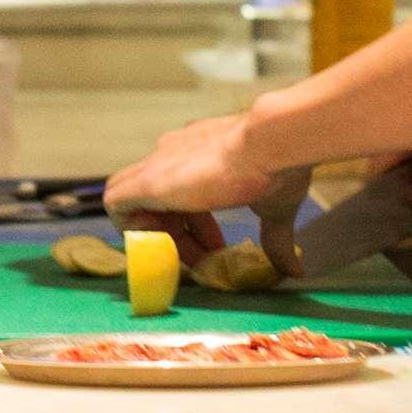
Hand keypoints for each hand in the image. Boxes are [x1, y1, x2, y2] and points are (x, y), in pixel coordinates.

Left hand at [104, 113, 277, 263]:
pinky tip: (158, 247)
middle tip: (206, 258)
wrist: (271, 143)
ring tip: (184, 257)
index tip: (215, 247)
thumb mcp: (276, 208)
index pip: (182, 188)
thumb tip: (295, 269)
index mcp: (202, 151)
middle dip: (179, 234)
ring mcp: (158, 164)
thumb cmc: (278, 166)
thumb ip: (276, 239)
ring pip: (130, 198)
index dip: (195, 223)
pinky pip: (116, 204)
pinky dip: (130, 228)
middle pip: (157, 199)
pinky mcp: (149, 182)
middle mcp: (174, 152)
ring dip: (154, 232)